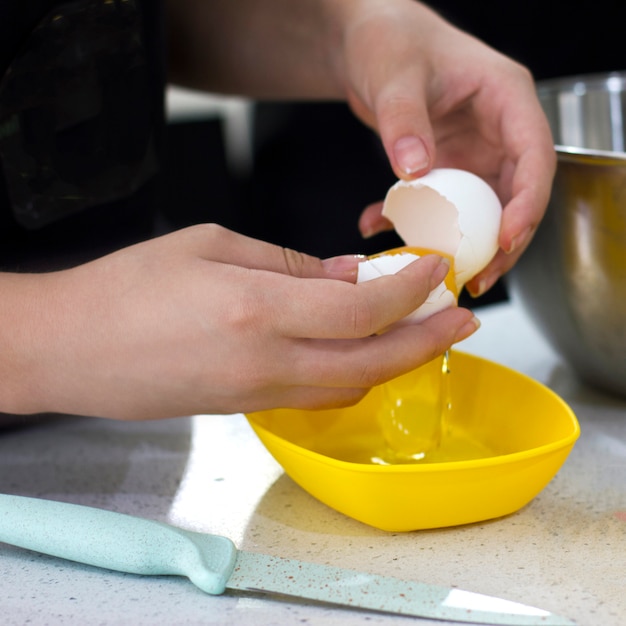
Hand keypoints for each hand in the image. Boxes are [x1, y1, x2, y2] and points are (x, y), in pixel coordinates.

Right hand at [0, 225, 477, 419]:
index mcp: (256, 310)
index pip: (363, 309)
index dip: (412, 290)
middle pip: (374, 361)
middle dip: (428, 340)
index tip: (436, 268)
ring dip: (395, 360)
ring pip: (352, 386)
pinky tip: (362, 350)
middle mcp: (266, 363)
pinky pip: (318, 396)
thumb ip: (286, 264)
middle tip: (464, 317)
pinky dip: (354, 374)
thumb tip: (344, 274)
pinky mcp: (246, 408)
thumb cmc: (126, 288)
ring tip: (420, 329)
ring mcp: (257, 394)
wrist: (71, 348)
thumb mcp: (209, 247)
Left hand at [166, 0, 554, 296]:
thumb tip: (413, 171)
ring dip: (466, 244)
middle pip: (518, 193)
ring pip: (483, 208)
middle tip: (480, 277)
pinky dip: (415, 223)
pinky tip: (382, 228)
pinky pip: (441, 205)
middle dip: (504, 241)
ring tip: (445, 274)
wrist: (367, 43)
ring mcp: (473, 151)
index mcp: (506, 99)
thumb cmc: (390, 42)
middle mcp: (498, 129)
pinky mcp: (447, 167)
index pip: (535, 155)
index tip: (507, 239)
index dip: (529, 203)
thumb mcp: (395, 76)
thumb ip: (404, 120)